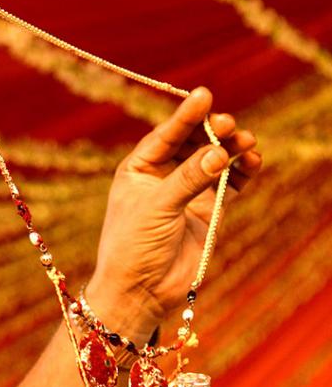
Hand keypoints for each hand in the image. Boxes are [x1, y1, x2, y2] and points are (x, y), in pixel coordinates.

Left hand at [87, 87, 261, 341]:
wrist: (140, 291)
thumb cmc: (133, 246)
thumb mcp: (156, 207)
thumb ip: (188, 179)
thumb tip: (220, 152)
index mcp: (138, 169)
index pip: (165, 135)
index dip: (185, 116)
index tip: (204, 95)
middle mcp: (163, 177)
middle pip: (193, 143)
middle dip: (212, 131)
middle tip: (228, 124)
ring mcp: (187, 192)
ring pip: (214, 160)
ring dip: (231, 149)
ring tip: (246, 143)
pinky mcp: (207, 211)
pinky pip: (229, 183)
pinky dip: (242, 172)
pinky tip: (253, 162)